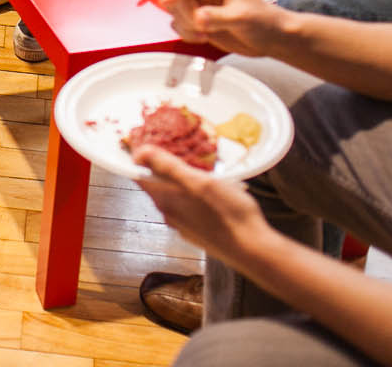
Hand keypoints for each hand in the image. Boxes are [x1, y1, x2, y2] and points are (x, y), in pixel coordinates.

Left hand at [134, 144, 270, 263]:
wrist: (253, 250)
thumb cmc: (229, 213)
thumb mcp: (199, 182)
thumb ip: (168, 168)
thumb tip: (139, 154)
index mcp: (164, 199)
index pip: (139, 174)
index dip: (143, 156)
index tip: (154, 141)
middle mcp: (168, 213)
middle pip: (158, 183)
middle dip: (169, 165)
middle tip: (187, 151)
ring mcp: (183, 224)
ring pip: (177, 194)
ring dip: (189, 180)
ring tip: (211, 173)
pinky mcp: (197, 231)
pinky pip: (191, 206)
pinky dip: (200, 195)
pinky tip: (220, 192)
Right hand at [160, 0, 283, 56]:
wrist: (271, 39)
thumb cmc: (263, 21)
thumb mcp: (242, 18)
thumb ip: (219, 17)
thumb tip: (197, 17)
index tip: (168, 2)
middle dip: (186, 14)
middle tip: (201, 28)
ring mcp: (200, 3)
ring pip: (176, 11)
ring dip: (185, 26)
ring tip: (205, 35)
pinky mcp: (197, 19)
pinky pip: (179, 24)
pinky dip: (186, 33)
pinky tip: (203, 38)